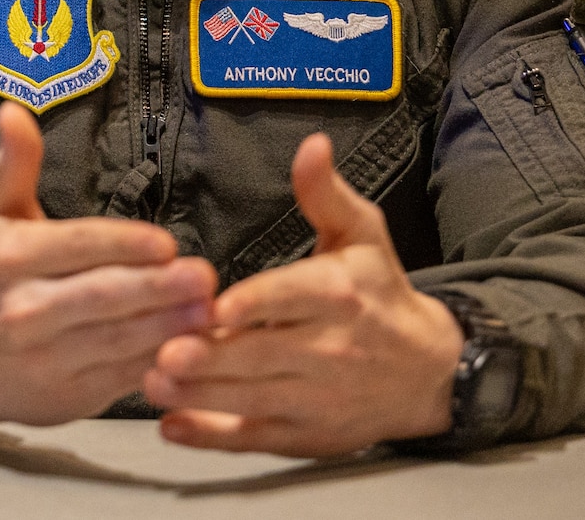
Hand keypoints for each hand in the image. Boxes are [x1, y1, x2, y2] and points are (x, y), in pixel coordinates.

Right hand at [0, 102, 217, 425]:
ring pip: (116, 341)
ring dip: (168, 327)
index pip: (74, 247)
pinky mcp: (68, 396)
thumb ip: (14, 164)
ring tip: (210, 311)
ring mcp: (45, 358)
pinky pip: (119, 378)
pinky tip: (192, 348)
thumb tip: (13, 110)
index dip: (122, 245)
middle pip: (100, 297)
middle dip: (156, 289)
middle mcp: (23, 309)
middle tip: (204, 277)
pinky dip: (157, 364)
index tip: (166, 242)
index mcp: (9, 258)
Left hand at [143, 132, 462, 456]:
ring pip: (253, 399)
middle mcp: (331, 350)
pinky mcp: (307, 435)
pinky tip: (174, 426)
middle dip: (212, 357)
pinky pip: (255, 438)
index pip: (292, 298)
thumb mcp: (361, 235)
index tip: (217, 307)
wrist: (431, 372)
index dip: (255, 305)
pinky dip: (213, 436)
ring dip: (201, 394)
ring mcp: (318, 399)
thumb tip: (311, 145)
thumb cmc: (380, 295)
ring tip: (153, 383)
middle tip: (163, 352)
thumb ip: (324, 194)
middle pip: (263, 356)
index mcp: (339, 295)